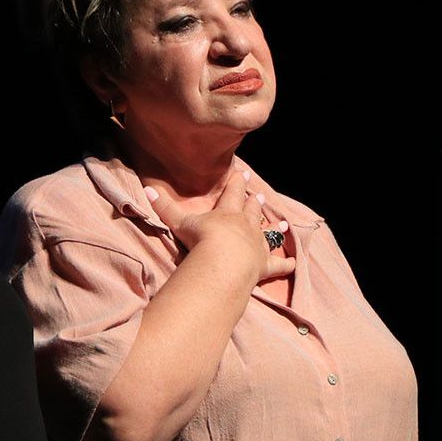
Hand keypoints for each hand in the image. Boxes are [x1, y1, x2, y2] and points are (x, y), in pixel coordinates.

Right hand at [143, 168, 294, 286]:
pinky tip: (294, 262)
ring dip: (274, 228)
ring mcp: (257, 246)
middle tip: (259, 196)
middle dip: (254, 203)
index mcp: (227, 213)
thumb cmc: (202, 240)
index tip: (242, 174)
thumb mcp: (180, 222)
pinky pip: (278, 265)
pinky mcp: (264, 266)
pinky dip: (286, 264)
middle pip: (251, 212)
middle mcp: (246, 226)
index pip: (233, 193)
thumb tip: (147, 189)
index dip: (237, 183)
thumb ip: (164, 207)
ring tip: (282, 222)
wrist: (223, 262)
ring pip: (268, 234)